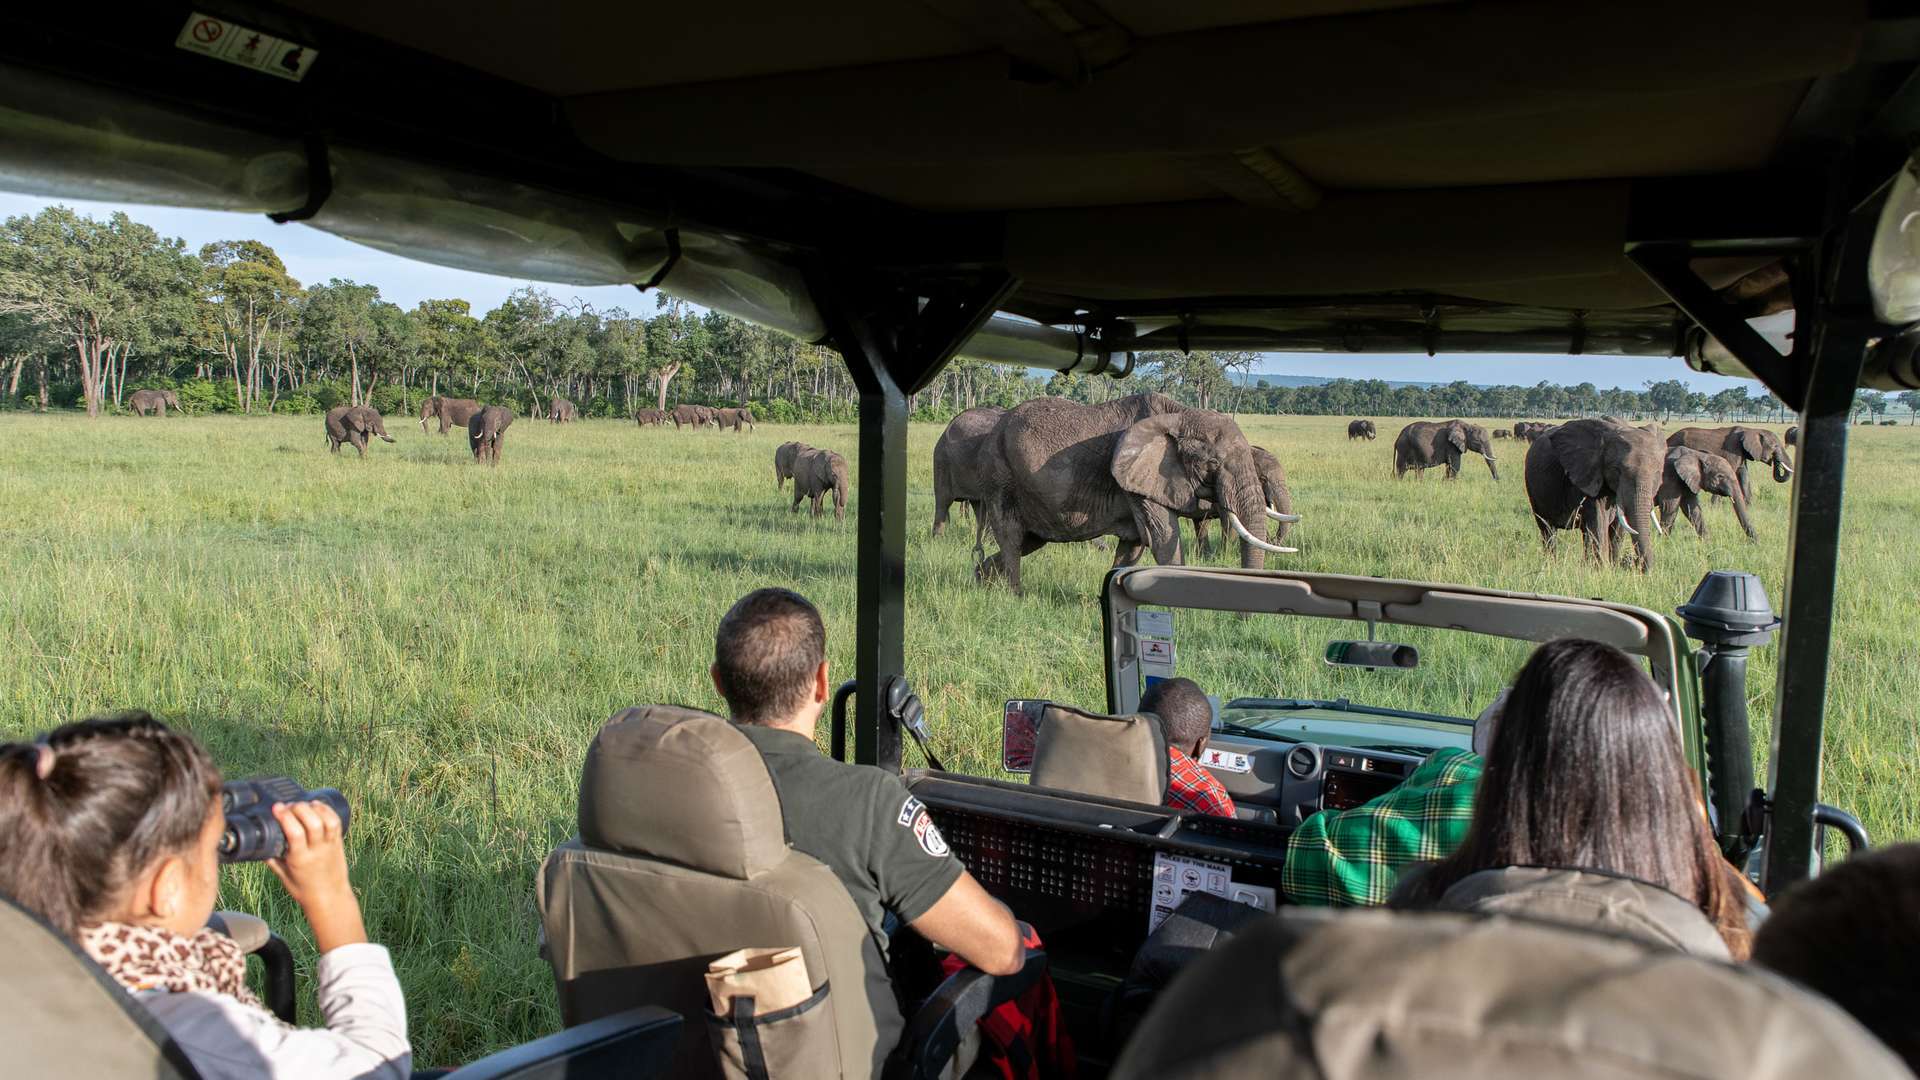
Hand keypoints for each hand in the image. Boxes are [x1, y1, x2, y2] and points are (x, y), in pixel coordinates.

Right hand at [266, 800, 367, 952]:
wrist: (330, 898)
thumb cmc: (305, 890)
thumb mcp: (283, 876)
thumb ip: (272, 860)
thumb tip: (260, 845)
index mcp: (300, 859)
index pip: (294, 833)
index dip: (285, 816)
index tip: (276, 807)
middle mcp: (316, 850)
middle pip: (312, 822)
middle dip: (299, 809)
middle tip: (288, 806)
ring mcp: (329, 845)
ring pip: (326, 820)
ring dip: (313, 808)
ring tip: (302, 805)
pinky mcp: (339, 842)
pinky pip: (336, 822)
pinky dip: (327, 810)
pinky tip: (317, 805)